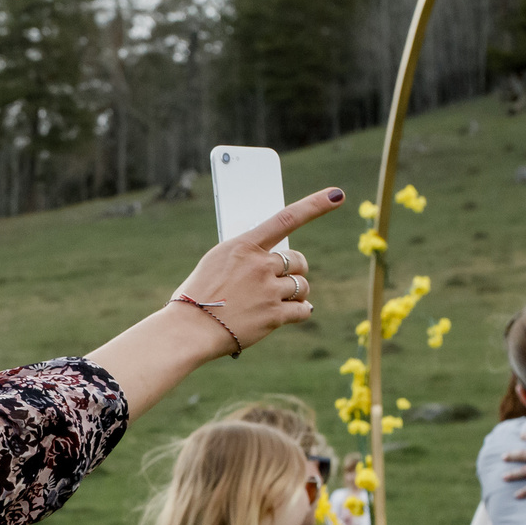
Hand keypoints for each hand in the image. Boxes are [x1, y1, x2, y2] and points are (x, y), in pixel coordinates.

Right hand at [85, 189, 346, 418]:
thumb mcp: (216, 262)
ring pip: (302, 287)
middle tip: (282, 281)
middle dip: (296, 270)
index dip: (315, 205)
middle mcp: (260, 264)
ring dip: (296, 294)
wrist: (189, 330)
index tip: (336, 194)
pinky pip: (303, 310)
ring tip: (278, 302)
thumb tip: (271, 254)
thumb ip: (245, 254)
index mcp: (243, 246)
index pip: (286, 218)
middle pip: (298, 261)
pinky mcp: (274, 315)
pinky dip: (300, 312)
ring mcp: (268, 290)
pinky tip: (289, 315)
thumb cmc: (197, 297)